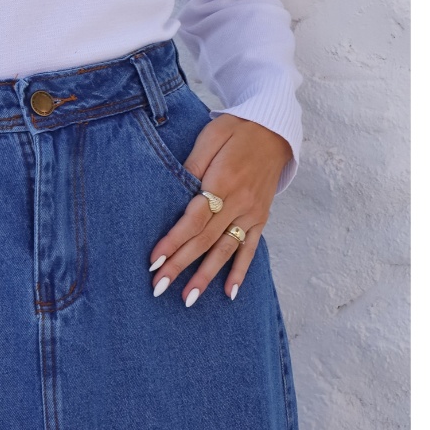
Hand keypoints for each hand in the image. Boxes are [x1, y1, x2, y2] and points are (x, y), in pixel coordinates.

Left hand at [147, 113, 291, 304]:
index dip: (173, 241)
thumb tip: (173, 190)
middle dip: (181, 265)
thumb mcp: (210, 137)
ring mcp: (252, 213)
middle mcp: (239, 202)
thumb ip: (191, 164)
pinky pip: (250, 249)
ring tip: (188, 299)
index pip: (193, 219)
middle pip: (205, 240)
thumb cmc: (235, 131)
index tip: (154, 261)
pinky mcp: (261, 217)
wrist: (275, 129)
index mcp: (223, 181)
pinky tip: (229, 293)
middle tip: (159, 288)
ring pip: (225, 250)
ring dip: (206, 276)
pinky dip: (241, 272)